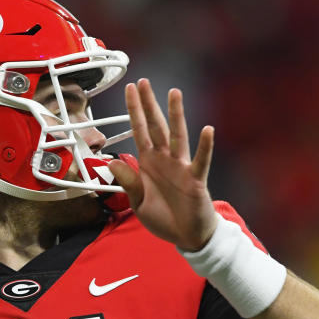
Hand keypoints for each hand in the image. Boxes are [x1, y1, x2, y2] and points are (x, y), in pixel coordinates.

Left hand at [107, 79, 216, 251]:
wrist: (186, 236)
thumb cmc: (164, 217)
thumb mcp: (137, 202)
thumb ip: (127, 182)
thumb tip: (111, 161)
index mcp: (148, 163)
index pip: (138, 130)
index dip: (133, 110)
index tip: (130, 89)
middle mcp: (164, 159)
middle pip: (156, 126)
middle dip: (149, 104)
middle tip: (144, 81)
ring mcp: (181, 167)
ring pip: (177, 136)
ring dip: (176, 115)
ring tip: (174, 93)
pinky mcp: (195, 180)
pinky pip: (200, 161)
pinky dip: (205, 146)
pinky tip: (207, 130)